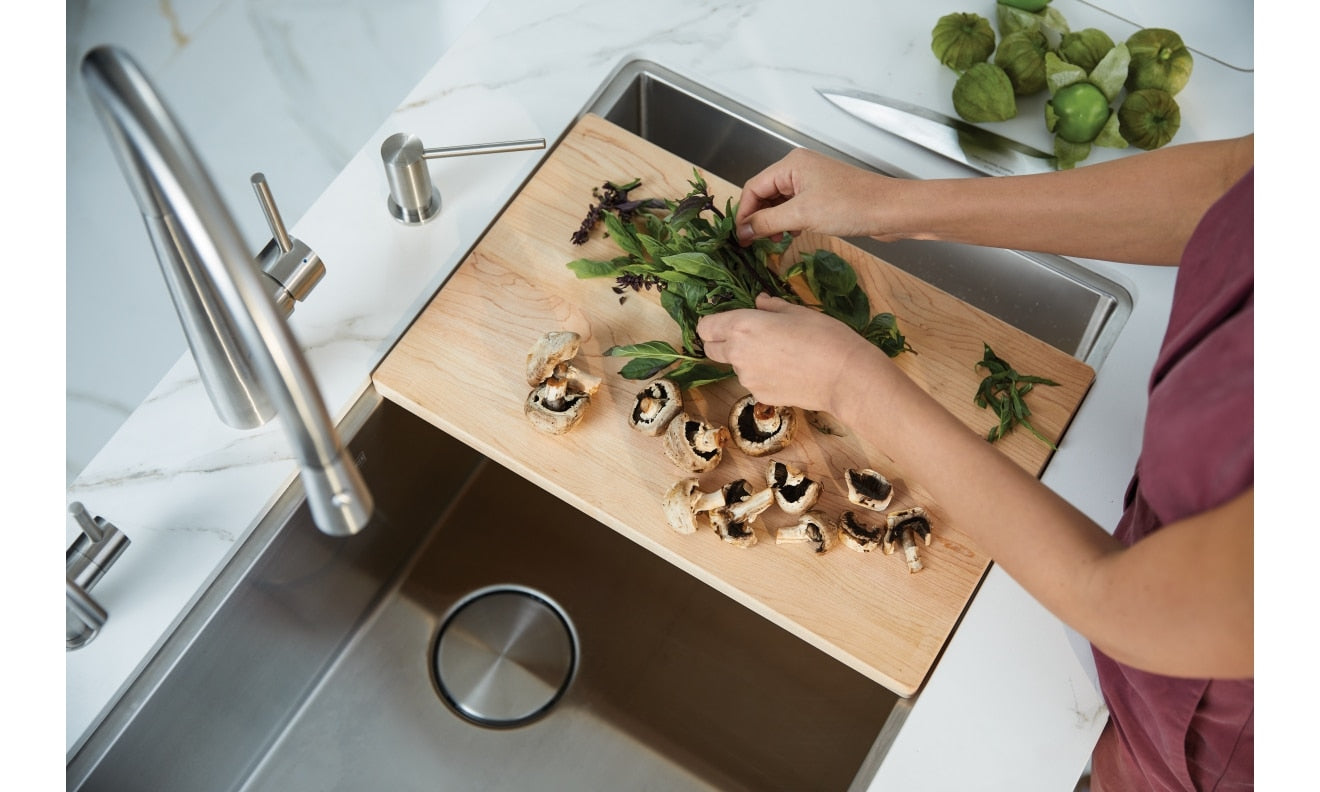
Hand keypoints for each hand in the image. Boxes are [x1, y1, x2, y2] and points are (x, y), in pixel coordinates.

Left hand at [697, 293, 885, 412]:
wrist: (843, 376)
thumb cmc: (823, 336)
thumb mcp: (797, 311)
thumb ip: (771, 307)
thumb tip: (759, 302)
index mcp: (742, 326)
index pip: (705, 327)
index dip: (713, 324)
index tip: (727, 322)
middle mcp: (737, 354)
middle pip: (711, 350)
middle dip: (721, 342)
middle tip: (748, 337)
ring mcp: (747, 378)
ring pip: (735, 367)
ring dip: (747, 360)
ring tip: (780, 354)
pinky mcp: (759, 395)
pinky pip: (753, 382)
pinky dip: (763, 376)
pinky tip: (788, 372)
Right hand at [735, 149, 899, 243]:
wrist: (890, 210)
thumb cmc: (850, 206)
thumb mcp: (802, 215)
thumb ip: (767, 222)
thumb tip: (743, 230)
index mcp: (791, 165)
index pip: (754, 187)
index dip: (744, 213)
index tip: (739, 237)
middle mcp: (799, 169)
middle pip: (765, 194)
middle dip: (758, 218)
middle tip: (754, 243)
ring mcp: (812, 182)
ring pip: (780, 203)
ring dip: (773, 222)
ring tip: (775, 241)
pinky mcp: (824, 196)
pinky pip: (796, 208)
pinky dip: (789, 222)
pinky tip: (792, 235)